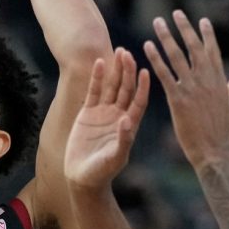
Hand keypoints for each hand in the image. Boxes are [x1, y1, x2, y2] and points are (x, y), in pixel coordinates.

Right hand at [65, 48, 148, 190]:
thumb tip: (127, 121)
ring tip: (119, 51)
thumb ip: (123, 139)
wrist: (82, 177)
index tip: (146, 71)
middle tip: (129, 53)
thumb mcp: (115, 157)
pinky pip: (94, 91)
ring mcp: (103, 113)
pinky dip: (97, 78)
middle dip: (128, 71)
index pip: (139, 101)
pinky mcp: (88, 113)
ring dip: (116, 70)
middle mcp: (118, 115)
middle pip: (126, 89)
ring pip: (112, 86)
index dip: (142, 87)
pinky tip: (100, 63)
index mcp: (129, 125)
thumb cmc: (102, 171)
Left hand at [143, 10, 228, 168]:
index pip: (213, 51)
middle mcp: (206, 79)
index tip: (202, 20)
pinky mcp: (178, 98)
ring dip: (166, 37)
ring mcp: (192, 88)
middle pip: (194, 47)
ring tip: (157, 22)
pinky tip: (147, 45)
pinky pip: (164, 74)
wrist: (213, 151)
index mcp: (219, 80)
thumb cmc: (223, 131)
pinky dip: (155, 58)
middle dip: (185, 28)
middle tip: (175, 13)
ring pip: (177, 56)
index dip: (207, 35)